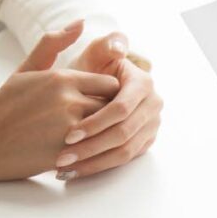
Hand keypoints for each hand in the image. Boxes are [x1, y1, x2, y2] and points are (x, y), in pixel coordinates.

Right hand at [0, 21, 120, 186]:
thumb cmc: (5, 105)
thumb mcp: (26, 69)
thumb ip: (53, 44)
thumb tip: (80, 21)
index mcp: (63, 78)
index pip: (111, 84)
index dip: (108, 94)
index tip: (99, 101)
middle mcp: (70, 101)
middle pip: (112, 106)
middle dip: (108, 113)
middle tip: (99, 120)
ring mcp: (69, 129)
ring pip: (105, 128)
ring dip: (102, 132)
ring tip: (91, 134)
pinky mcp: (66, 153)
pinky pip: (94, 149)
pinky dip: (92, 150)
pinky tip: (81, 150)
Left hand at [55, 32, 162, 180]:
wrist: (97, 88)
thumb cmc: (91, 69)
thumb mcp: (95, 54)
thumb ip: (104, 45)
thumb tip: (118, 48)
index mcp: (143, 83)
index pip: (120, 109)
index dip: (95, 123)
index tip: (68, 134)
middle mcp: (153, 104)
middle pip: (123, 134)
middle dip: (91, 147)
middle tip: (63, 157)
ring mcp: (152, 125)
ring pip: (124, 151)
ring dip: (93, 162)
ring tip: (64, 169)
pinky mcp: (145, 141)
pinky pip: (124, 159)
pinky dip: (99, 167)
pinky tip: (75, 172)